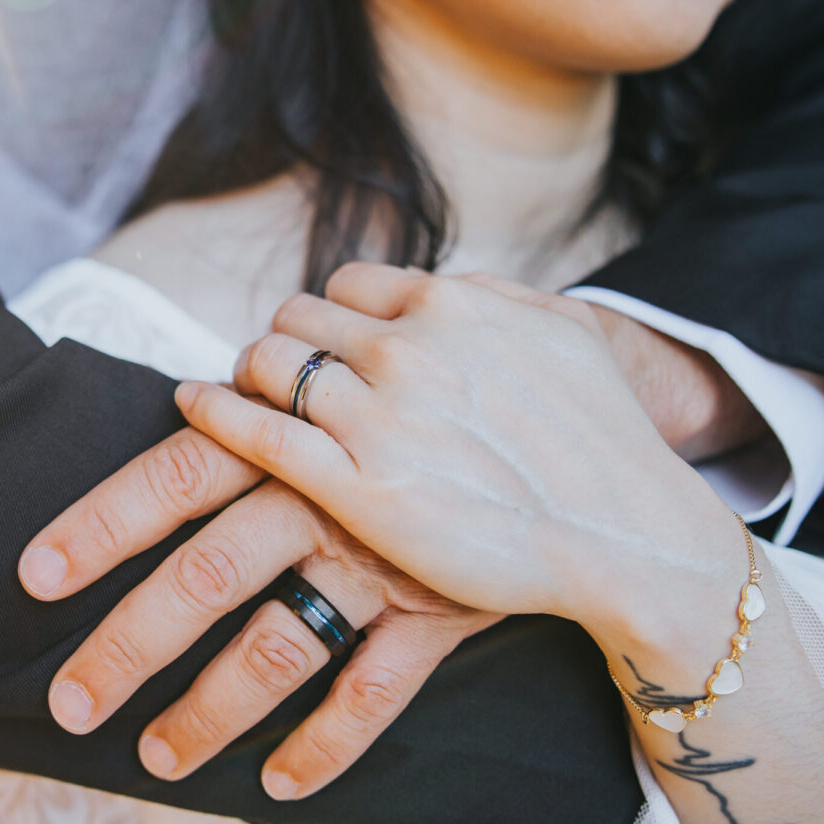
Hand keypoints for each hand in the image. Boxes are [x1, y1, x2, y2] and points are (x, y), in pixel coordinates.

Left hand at [20, 425, 502, 798]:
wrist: (556, 437)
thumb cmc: (419, 407)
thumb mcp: (342, 389)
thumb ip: (266, 405)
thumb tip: (185, 400)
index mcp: (287, 440)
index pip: (174, 477)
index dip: (102, 525)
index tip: (37, 577)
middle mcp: (323, 500)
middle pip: (206, 575)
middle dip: (130, 643)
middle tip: (70, 701)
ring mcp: (381, 562)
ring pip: (279, 646)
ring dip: (211, 708)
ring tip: (155, 756)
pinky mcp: (438, 613)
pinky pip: (376, 692)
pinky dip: (328, 746)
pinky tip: (280, 786)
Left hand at [179, 262, 740, 635]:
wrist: (630, 535)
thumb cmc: (603, 439)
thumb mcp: (557, 332)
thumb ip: (487, 298)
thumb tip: (432, 288)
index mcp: (450, 305)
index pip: (343, 287)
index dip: (322, 318)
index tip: (319, 346)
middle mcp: (407, 348)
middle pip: (294, 320)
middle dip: (279, 345)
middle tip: (272, 377)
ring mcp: (379, 417)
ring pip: (267, 365)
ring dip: (248, 377)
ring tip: (239, 400)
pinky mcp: (359, 489)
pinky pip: (257, 431)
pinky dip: (214, 411)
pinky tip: (193, 406)